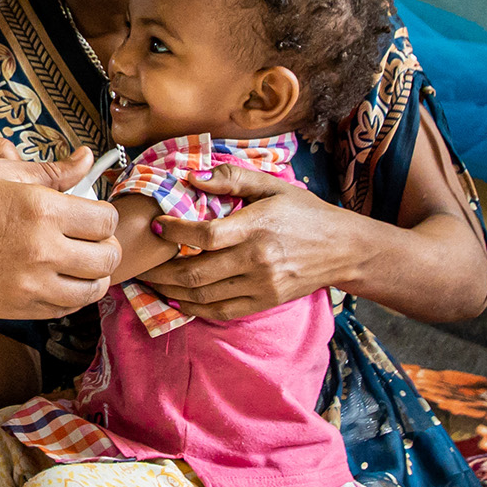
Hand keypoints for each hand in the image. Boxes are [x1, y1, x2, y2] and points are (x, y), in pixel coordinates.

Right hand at [0, 147, 119, 319]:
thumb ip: (50, 170)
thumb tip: (87, 158)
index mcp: (42, 210)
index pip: (105, 219)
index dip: (103, 213)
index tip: (90, 210)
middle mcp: (43, 251)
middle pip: (107, 258)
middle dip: (106, 244)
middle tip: (91, 236)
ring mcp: (30, 284)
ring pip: (92, 290)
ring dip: (94, 274)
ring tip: (80, 260)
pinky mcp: (16, 307)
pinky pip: (64, 308)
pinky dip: (71, 294)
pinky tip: (58, 278)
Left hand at [134, 163, 363, 320]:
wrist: (344, 248)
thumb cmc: (305, 213)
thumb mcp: (272, 186)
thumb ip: (231, 178)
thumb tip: (191, 175)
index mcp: (257, 227)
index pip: (205, 236)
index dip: (175, 233)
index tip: (157, 226)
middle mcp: (257, 260)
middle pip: (196, 272)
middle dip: (161, 269)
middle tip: (142, 262)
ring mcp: (261, 286)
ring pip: (203, 295)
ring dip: (170, 291)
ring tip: (151, 281)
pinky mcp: (265, 302)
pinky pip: (220, 311)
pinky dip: (193, 308)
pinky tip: (176, 299)